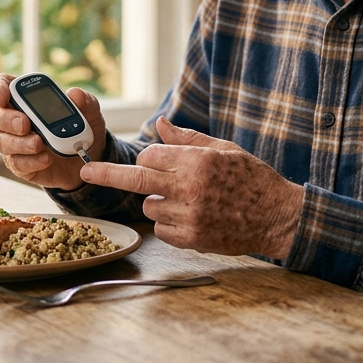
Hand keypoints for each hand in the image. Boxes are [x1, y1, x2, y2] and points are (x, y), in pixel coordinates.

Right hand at [0, 73, 107, 189]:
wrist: (88, 158)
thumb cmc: (81, 127)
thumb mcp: (90, 111)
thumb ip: (84, 100)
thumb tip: (74, 94)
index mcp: (25, 98)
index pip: (0, 85)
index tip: (4, 96)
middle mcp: (13, 118)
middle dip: (6, 118)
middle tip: (25, 124)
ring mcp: (14, 142)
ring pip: (1, 141)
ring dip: (19, 142)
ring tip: (39, 144)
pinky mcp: (20, 164)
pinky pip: (16, 163)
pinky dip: (30, 160)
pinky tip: (45, 159)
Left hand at [80, 117, 303, 258]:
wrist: (277, 217)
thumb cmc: (252, 178)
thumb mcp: (224, 149)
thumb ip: (188, 139)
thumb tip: (160, 124)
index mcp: (197, 161)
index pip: (151, 155)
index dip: (151, 157)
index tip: (153, 160)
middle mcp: (190, 187)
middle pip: (137, 178)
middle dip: (106, 174)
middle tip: (85, 171)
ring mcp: (189, 216)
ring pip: (149, 206)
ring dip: (159, 202)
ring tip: (190, 201)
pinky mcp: (191, 239)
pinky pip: (162, 229)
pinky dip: (170, 223)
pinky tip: (194, 217)